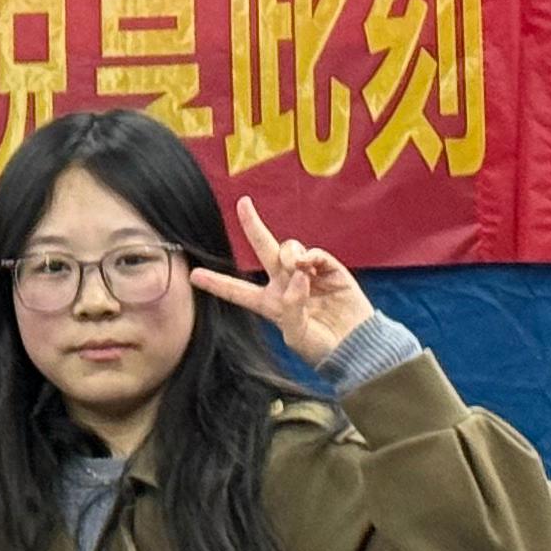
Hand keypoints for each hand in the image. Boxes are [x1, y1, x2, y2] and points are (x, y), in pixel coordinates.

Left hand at [189, 192, 380, 369]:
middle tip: (242, 204)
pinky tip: (309, 267)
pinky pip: (314, 254)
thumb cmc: (322, 346)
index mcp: (270, 303)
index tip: (193, 275)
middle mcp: (285, 284)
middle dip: (252, 226)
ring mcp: (307, 274)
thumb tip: (297, 274)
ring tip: (300, 270)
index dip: (217, 283)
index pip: (238, 292)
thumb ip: (291, 306)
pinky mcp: (330, 269)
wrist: (357, 345)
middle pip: (263, 250)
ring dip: (288, 254)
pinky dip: (309, 257)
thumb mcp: (297, 335)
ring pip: (288, 249)